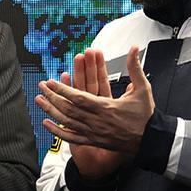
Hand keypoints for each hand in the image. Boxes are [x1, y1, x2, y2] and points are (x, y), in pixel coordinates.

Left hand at [35, 47, 152, 178]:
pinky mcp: (93, 140)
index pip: (79, 97)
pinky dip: (58, 131)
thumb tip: (134, 49)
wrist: (151, 140)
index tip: (51, 82)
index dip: (63, 89)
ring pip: (67, 122)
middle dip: (52, 97)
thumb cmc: (146, 116)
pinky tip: (47, 123)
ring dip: (51, 110)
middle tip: (41, 86)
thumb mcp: (143, 88)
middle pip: (68, 109)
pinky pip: (71, 137)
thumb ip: (135, 68)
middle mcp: (97, 121)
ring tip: (39, 100)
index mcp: (107, 107)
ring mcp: (93, 132)